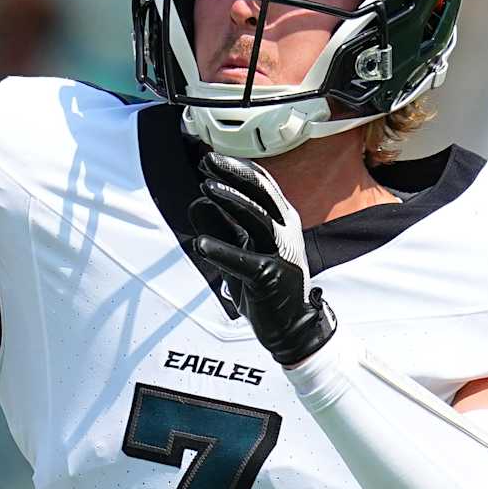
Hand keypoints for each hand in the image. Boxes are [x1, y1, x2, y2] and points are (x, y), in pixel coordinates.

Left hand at [187, 153, 336, 365]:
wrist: (291, 328)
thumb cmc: (265, 286)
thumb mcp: (238, 251)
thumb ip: (220, 227)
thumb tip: (196, 202)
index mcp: (280, 220)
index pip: (261, 183)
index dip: (235, 168)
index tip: (208, 159)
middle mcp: (285, 231)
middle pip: (261, 191)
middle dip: (233, 173)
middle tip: (207, 162)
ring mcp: (281, 253)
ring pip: (257, 217)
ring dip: (231, 199)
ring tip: (206, 188)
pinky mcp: (272, 277)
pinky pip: (245, 260)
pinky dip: (223, 251)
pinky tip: (200, 245)